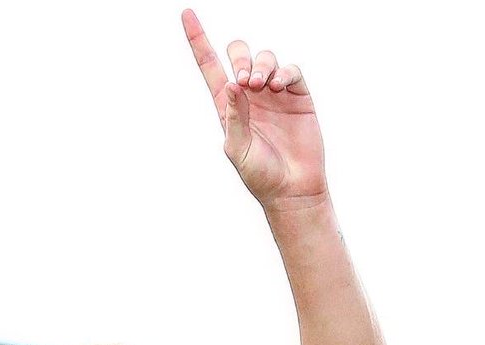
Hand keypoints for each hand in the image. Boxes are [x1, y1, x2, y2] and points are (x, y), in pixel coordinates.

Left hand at [182, 10, 325, 210]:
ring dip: (262, 65)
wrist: (292, 188)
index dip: (199, 41)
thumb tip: (230, 85)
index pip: (210, 67)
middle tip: (245, 81)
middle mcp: (249, 95)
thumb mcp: (238, 150)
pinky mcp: (297, 95)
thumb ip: (233, 118)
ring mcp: (273, 94)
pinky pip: (290, 70)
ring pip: (266, 58)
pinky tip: (280, 86)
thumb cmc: (260, 175)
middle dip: (240, 56)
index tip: (186, 14)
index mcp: (227, 107)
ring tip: (262, 86)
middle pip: (239, 54)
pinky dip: (284, 73)